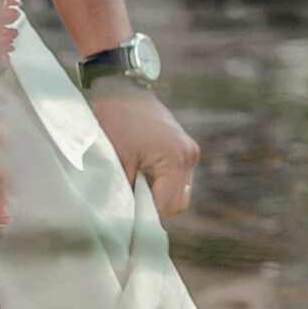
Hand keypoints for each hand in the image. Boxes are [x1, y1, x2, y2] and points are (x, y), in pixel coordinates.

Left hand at [90, 81, 201, 219]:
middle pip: (178, 203)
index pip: (166, 206)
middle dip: (155, 209)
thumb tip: (127, 218)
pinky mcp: (184, 147)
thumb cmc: (118, 120)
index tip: (127, 219)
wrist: (122, 89)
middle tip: (131, 206)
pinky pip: (178, 179)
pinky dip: (163, 184)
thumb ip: (126, 191)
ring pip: (179, 192)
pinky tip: (143, 178)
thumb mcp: (118, 160)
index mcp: (176, 158)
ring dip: (160, 197)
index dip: (146, 216)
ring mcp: (189, 151)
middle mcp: (189, 156)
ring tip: (136, 190)